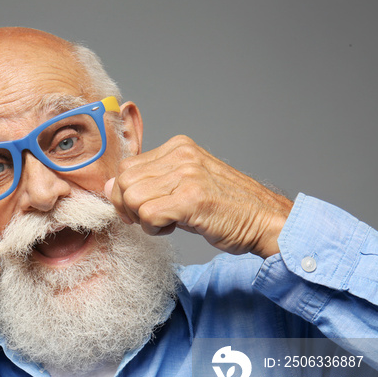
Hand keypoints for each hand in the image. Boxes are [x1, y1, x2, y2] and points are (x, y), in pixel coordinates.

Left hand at [105, 135, 292, 257]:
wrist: (266, 221)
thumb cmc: (226, 208)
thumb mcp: (185, 185)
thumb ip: (150, 182)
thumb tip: (110, 186)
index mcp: (179, 147)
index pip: (127, 167)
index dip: (125, 194)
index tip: (140, 210)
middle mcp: (182, 155)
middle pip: (124, 181)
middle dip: (128, 207)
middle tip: (150, 219)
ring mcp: (188, 175)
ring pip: (133, 198)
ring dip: (143, 219)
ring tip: (167, 222)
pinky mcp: (193, 199)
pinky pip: (148, 214)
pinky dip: (154, 228)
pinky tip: (174, 227)